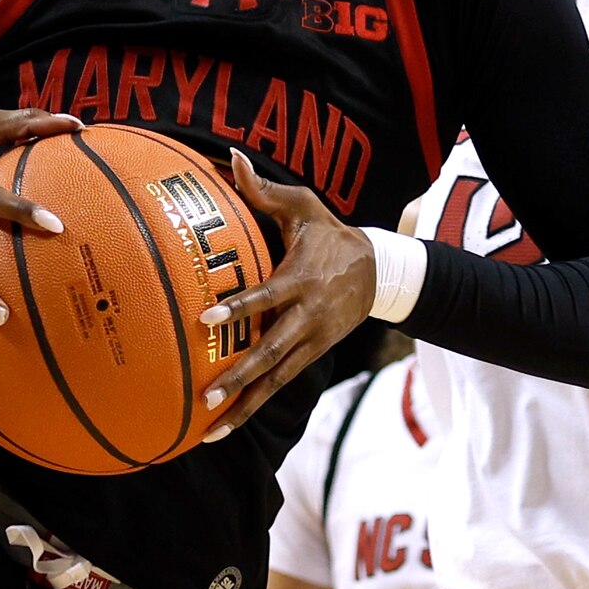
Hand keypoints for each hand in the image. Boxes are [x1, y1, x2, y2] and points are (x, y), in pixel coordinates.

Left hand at [195, 167, 374, 435]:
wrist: (380, 272)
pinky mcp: (312, 355)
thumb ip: (263, 190)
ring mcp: (311, 341)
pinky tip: (225, 426)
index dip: (240, 308)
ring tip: (210, 431)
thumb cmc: (330, 233)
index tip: (208, 318)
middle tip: (207, 396)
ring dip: (245, 406)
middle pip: (271, 352)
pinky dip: (255, 406)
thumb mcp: (304, 206)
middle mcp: (307, 316)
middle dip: (240, 375)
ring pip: (276, 380)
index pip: (267, 296)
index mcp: (300, 279)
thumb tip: (231, 157)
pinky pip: (280, 385)